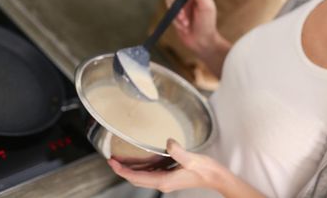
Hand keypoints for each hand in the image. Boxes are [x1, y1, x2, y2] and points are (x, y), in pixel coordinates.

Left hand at [108, 139, 265, 196]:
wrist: (215, 177)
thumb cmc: (205, 169)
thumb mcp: (191, 159)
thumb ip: (178, 152)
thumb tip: (168, 142)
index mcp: (164, 180)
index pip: (137, 177)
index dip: (122, 170)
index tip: (112, 162)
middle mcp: (162, 182)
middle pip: (136, 178)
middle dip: (122, 170)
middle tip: (111, 159)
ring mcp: (166, 181)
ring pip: (142, 177)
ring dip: (130, 169)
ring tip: (121, 159)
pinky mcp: (170, 176)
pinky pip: (151, 173)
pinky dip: (141, 168)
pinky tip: (140, 160)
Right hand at [166, 0, 231, 77]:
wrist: (202, 42)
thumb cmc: (207, 24)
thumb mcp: (206, 6)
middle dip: (178, 4)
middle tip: (183, 14)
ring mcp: (182, 5)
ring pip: (170, 1)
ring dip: (177, 14)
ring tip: (185, 22)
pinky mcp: (176, 14)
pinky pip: (169, 12)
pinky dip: (175, 20)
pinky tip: (184, 26)